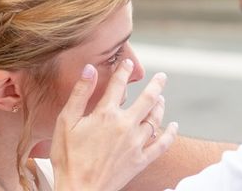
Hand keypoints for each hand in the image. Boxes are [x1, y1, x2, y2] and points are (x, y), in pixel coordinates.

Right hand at [51, 59, 177, 190]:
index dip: (123, 71)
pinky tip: (174, 127)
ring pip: (155, 119)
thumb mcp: (66, 121)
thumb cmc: (68, 157)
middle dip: (156, 85)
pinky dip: (171, 135)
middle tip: (162, 76)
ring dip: (160, 106)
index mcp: (106, 114)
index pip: (119, 85)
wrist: (79, 190)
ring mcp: (135, 144)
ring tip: (162, 98)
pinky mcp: (140, 161)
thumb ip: (80, 93)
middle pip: (147, 99)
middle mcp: (125, 126)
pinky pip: (162, 145)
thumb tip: (89, 68)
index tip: (127, 62)